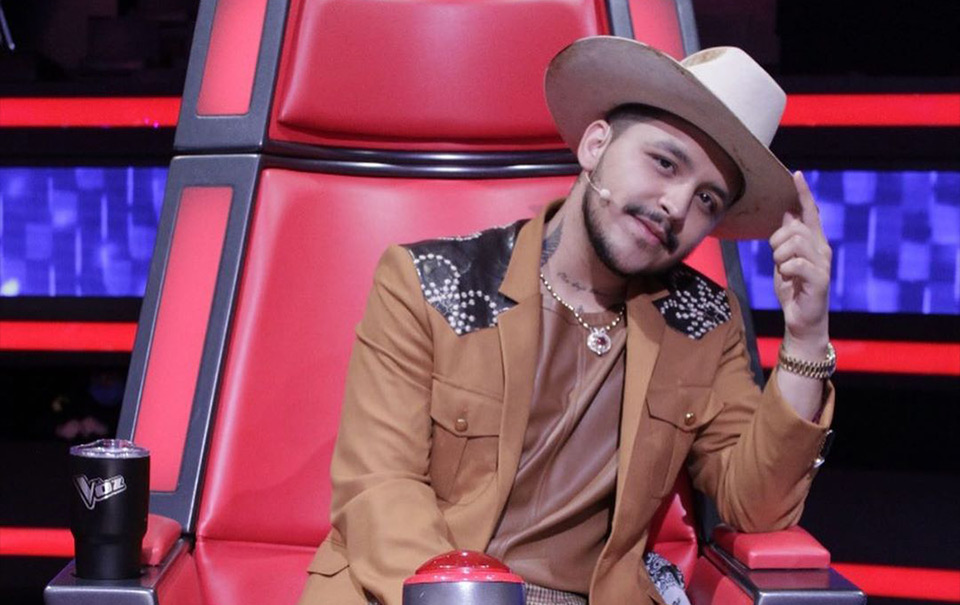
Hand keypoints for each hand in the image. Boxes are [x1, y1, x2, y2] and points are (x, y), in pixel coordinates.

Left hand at [769, 171, 831, 357]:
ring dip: (780, 257)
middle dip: (777, 241)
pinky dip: (785, 270)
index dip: (803, 193)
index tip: (796, 174)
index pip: (810, 212)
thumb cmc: (793, 289)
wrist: (801, 319)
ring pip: (795, 243)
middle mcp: (822, 249)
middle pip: (795, 228)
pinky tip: (790, 279)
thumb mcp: (785, 260)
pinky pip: (795, 263)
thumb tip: (788, 213)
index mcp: (814, 242)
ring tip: (784, 270)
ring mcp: (823, 264)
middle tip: (778, 259)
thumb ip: (787, 239)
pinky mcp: (820, 279)